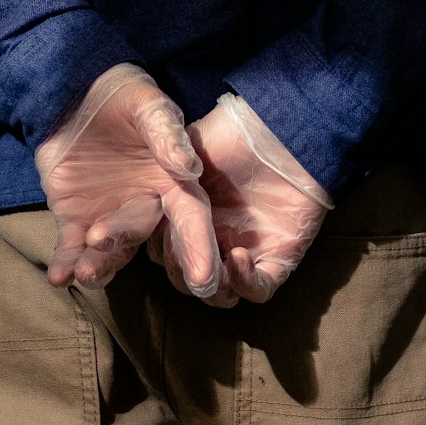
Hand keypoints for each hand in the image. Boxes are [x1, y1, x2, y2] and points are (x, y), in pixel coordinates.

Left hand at [35, 63, 220, 297]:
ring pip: (108, 251)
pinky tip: (59, 276)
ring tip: (82, 270)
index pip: (190, 216)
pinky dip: (67, 264)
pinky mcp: (76, 221)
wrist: (75, 95)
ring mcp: (109, 217)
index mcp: (171, 181)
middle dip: (122, 242)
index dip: (197, 245)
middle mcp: (144, 206)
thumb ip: (165, 132)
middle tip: (100, 239)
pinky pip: (72, 249)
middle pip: (140, 233)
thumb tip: (188, 165)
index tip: (203, 278)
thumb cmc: (122, 96)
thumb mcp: (146, 104)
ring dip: (97, 264)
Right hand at [149, 93, 331, 306]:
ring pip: (218, 292)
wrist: (283, 132)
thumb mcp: (189, 147)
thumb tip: (142, 195)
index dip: (155, 248)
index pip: (162, 249)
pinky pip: (258, 289)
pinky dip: (244, 282)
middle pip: (185, 276)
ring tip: (207, 266)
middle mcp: (213, 239)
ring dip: (208, 285)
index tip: (146, 234)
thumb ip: (163, 171)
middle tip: (175, 251)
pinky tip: (236, 256)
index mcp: (188, 217)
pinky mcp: (276, 260)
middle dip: (178, 270)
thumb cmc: (234, 133)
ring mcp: (243, 251)